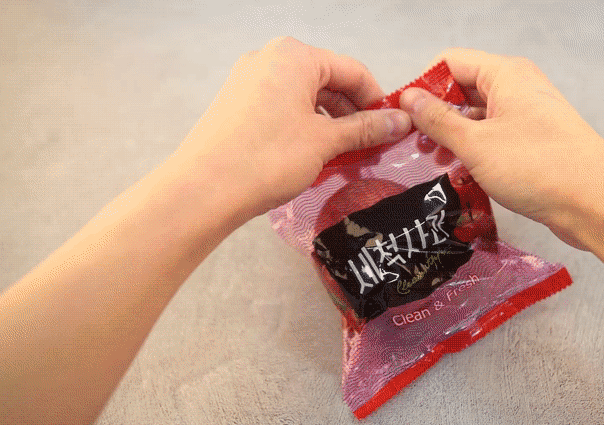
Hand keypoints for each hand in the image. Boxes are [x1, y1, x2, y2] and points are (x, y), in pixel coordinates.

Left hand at [173, 36, 411, 223]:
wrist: (204, 190)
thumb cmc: (266, 158)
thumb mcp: (325, 142)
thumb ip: (366, 128)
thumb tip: (400, 121)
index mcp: (294, 56)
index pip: (353, 71)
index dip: (377, 100)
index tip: (392, 128)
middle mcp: (269, 59)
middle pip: (328, 81)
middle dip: (352, 113)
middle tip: (371, 146)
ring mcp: (249, 80)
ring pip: (304, 96)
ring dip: (329, 122)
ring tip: (344, 155)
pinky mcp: (237, 104)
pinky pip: (282, 107)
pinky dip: (304, 126)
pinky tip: (313, 154)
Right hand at [399, 49, 603, 249]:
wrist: (597, 203)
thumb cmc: (539, 167)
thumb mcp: (476, 144)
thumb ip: (438, 120)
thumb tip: (409, 98)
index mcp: (506, 75)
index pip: (450, 62)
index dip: (422, 84)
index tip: (400, 114)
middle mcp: (518, 88)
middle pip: (463, 88)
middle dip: (435, 114)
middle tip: (412, 143)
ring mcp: (527, 115)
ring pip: (478, 115)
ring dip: (453, 135)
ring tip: (434, 161)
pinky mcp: (534, 142)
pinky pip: (494, 136)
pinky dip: (473, 150)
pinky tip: (459, 172)